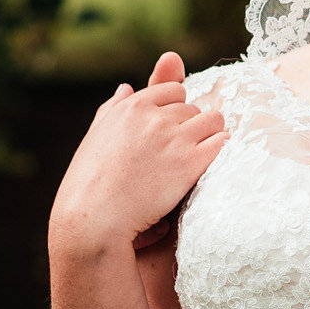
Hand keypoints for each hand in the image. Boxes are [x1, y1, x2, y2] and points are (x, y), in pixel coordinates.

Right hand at [49, 53, 226, 262]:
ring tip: (199, 153)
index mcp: (132, 107)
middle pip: (193, 108)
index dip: (175, 109)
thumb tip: (126, 88)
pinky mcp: (190, 163)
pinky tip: (211, 162)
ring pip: (213, 120)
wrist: (93, 220)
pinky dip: (220, 149)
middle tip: (176, 151)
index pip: (173, 90)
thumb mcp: (95, 136)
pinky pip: (221, 142)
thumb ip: (112, 109)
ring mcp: (174, 139)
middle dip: (189, 126)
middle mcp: (154, 118)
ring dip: (210, 134)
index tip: (169, 129)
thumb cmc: (88, 183)